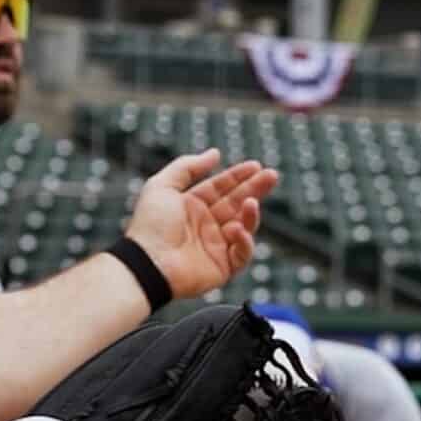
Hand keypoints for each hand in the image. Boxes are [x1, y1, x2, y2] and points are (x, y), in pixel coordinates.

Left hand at [124, 149, 278, 299]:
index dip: (238, 176)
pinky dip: (244, 242)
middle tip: (272, 175)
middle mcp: (206, 225)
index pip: (221, 187)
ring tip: (252, 203)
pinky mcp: (222, 267)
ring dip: (251, 214)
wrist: (148, 263)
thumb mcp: (162, 185)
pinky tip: (237, 230)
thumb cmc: (150, 226)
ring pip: (244, 226)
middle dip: (255, 188)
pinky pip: (242, 254)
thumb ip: (187, 166)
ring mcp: (215, 246)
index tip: (255, 165)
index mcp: (192, 206)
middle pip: (237, 203)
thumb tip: (214, 153)